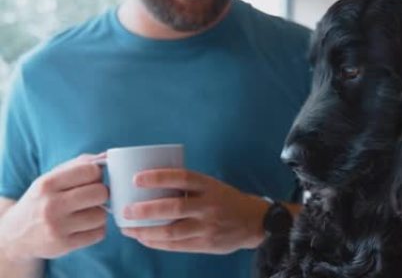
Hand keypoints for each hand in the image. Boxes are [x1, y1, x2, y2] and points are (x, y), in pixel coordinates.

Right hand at [0, 154, 108, 261]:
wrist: (16, 234)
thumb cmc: (42, 200)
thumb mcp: (52, 178)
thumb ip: (80, 164)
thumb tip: (107, 156)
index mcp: (47, 184)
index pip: (90, 171)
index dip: (97, 174)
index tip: (92, 179)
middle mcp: (51, 206)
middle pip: (100, 193)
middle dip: (101, 193)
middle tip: (92, 197)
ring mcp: (57, 228)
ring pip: (101, 215)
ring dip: (99, 213)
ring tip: (86, 212)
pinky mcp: (64, 246)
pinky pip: (99, 234)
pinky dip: (96, 229)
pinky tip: (83, 226)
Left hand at [120, 169, 269, 253]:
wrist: (254, 221)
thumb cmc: (226, 200)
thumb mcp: (212, 186)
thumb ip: (189, 187)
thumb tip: (152, 185)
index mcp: (210, 186)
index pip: (182, 177)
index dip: (159, 177)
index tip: (136, 178)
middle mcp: (209, 205)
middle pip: (174, 207)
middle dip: (146, 210)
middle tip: (125, 210)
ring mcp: (208, 226)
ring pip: (172, 231)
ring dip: (146, 231)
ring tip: (128, 229)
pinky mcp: (206, 243)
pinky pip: (176, 245)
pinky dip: (157, 242)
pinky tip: (143, 238)